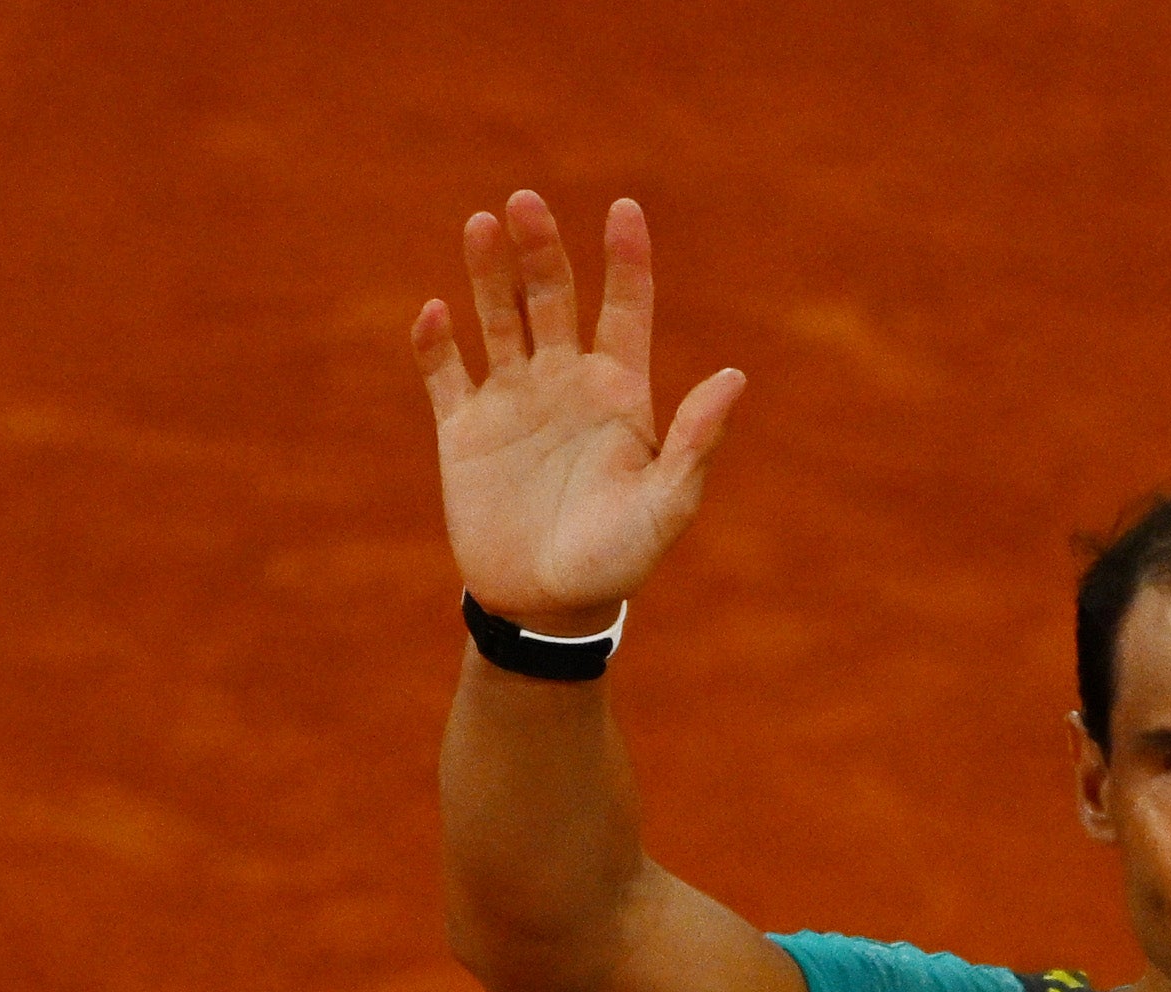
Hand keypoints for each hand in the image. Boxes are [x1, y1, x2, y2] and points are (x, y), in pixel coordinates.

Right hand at [411, 190, 745, 632]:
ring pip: (498, 318)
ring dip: (489, 273)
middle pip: (553, 296)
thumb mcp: (666, 507)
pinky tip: (436, 315)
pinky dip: (436, 344)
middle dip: (540, 250)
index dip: (627, 258)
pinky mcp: (462, 430)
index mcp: (619, 390)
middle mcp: (565, 381)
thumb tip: (734, 377)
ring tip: (481, 225)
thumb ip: (695, 443)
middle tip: (525, 204)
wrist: (548, 607)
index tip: (624, 209)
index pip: (626, 307)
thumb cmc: (618, 560)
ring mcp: (512, 400)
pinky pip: (445, 373)